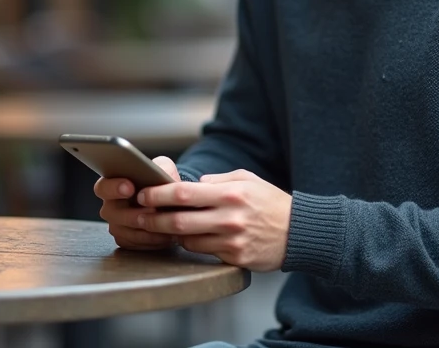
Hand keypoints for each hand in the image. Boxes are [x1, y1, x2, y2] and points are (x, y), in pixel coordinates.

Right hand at [93, 155, 179, 250]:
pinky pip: (135, 243)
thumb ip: (160, 166)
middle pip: (112, 213)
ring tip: (165, 222)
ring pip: (126, 231)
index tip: (129, 187)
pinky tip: (164, 233)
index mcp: (112, 186)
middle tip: (153, 209)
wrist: (170, 203)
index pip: (103, 187)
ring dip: (146, 228)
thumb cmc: (160, 183)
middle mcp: (110, 207)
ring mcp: (116, 225)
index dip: (114, 188)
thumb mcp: (163, 168)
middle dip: (134, 213)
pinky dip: (151, 240)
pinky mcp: (125, 240)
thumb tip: (159, 172)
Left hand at [135, 169, 291, 271]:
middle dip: (153, 219)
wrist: (298, 232)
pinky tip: (186, 239)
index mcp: (230, 194)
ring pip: (188, 240)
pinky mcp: (235, 258)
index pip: (183, 194)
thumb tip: (193, 185)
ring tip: (160, 227)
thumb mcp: (247, 180)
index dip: (158, 195)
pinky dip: (191, 245)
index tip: (144, 194)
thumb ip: (218, 180)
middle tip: (139, 216)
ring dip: (170, 235)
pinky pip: (203, 252)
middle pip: (179, 221)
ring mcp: (232, 241)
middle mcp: (229, 218)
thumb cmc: (271, 203)